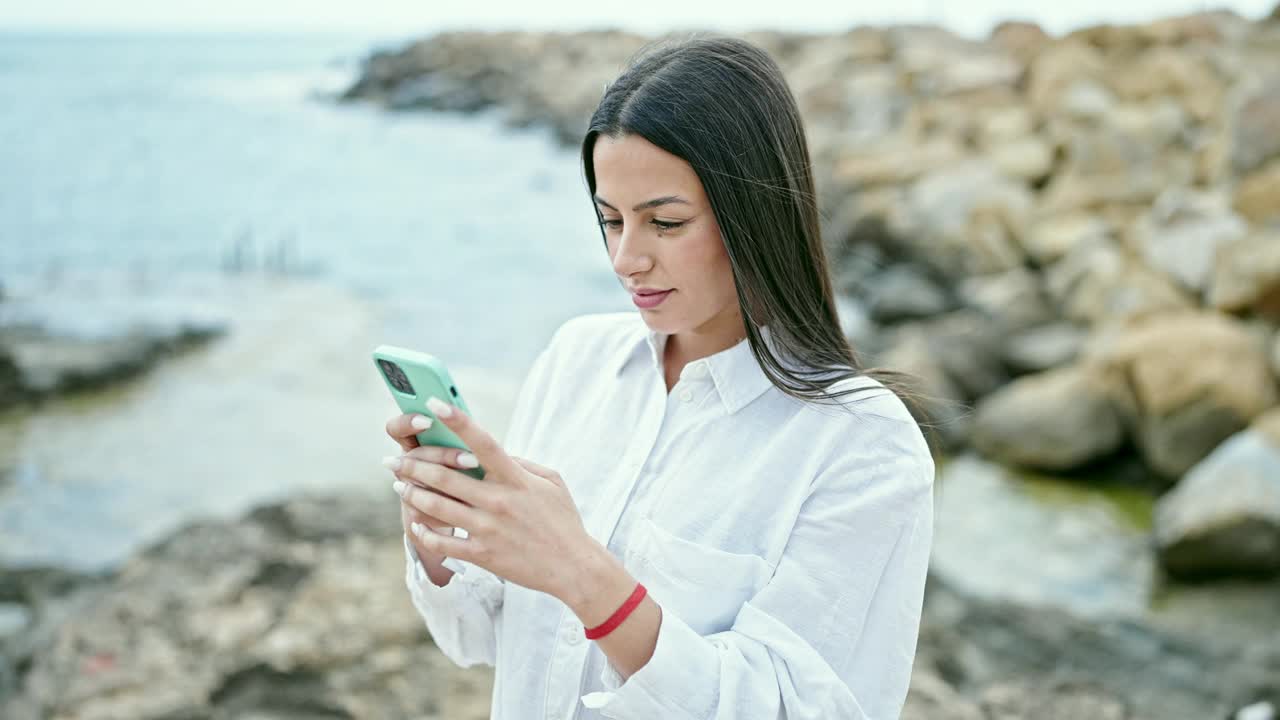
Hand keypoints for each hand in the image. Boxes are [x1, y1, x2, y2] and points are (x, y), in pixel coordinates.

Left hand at [391, 395, 598, 601]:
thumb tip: (495, 451)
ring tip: (398, 487)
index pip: (482, 441)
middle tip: (393, 461)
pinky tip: (415, 524)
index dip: (457, 420)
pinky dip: (424, 532)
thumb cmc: (562, 520)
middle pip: (445, 476)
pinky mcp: (483, 554)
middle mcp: (498, 500)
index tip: (433, 403)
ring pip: (437, 507)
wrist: (573, 567)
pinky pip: (443, 542)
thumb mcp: (551, 482)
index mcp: (515, 478)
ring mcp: (488, 528)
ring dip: (412, 494)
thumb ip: (521, 463)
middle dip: (413, 465)